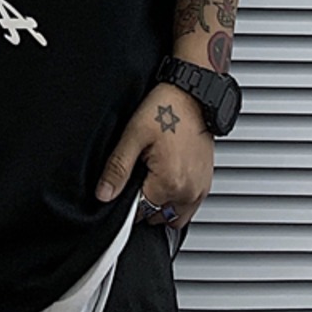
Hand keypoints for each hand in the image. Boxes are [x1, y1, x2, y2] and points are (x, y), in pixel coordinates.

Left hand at [95, 83, 212, 229]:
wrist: (193, 94)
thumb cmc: (167, 108)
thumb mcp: (133, 135)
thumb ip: (118, 168)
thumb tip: (104, 194)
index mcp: (170, 183)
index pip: (141, 212)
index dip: (128, 200)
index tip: (127, 184)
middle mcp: (189, 191)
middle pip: (159, 217)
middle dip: (146, 203)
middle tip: (140, 175)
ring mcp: (201, 188)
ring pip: (175, 216)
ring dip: (162, 205)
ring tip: (153, 177)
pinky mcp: (206, 182)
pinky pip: (190, 204)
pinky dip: (177, 198)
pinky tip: (167, 175)